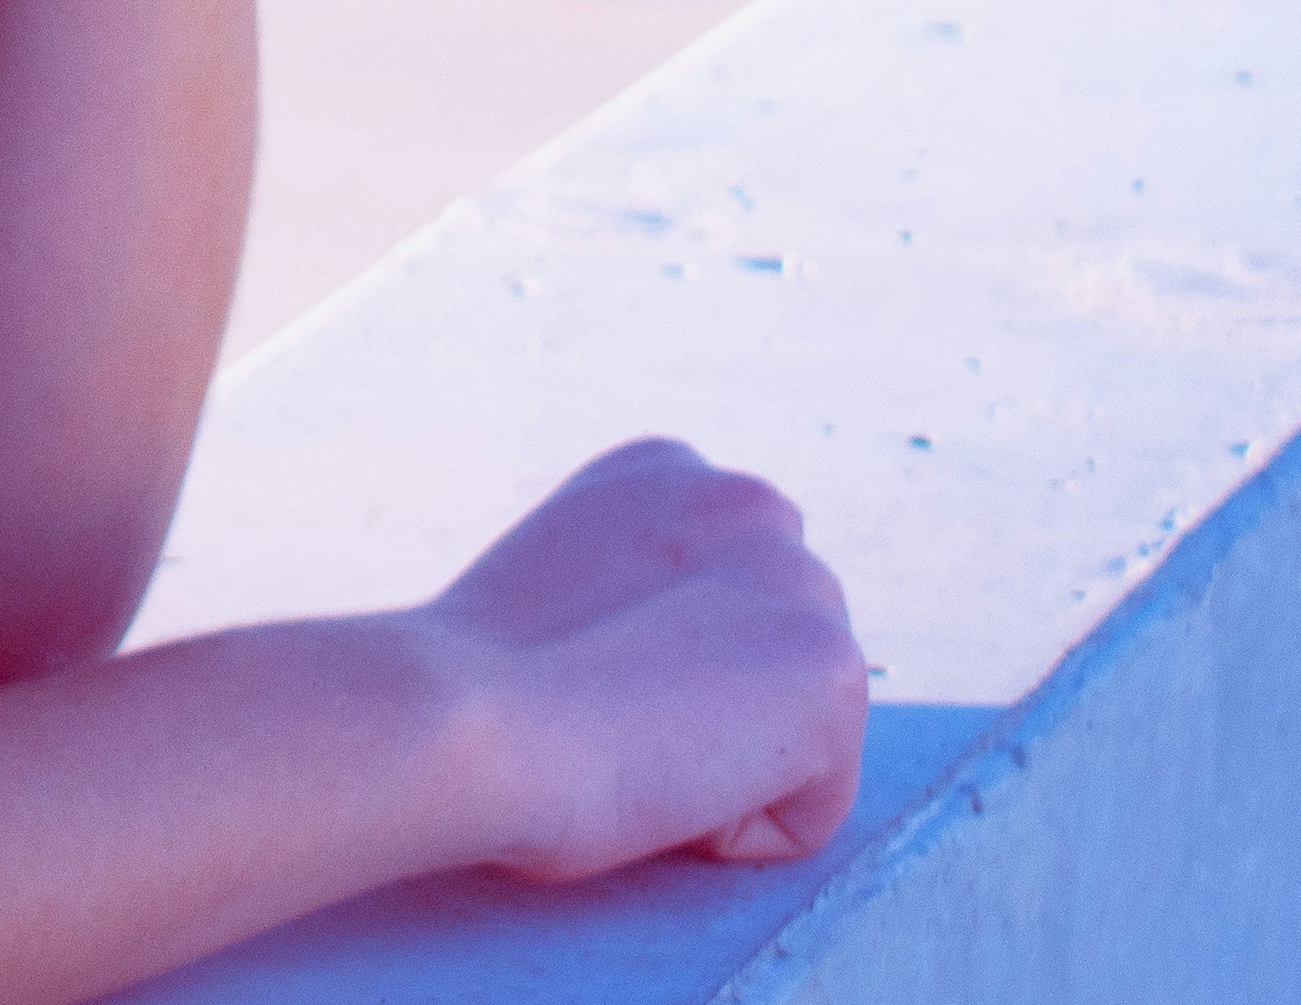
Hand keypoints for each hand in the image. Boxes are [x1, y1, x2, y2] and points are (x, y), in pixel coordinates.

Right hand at [413, 439, 870, 881]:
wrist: (464, 715)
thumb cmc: (467, 684)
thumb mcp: (558, 579)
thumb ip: (630, 586)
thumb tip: (663, 661)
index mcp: (670, 469)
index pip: (715, 604)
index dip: (645, 670)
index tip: (574, 676)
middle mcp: (750, 502)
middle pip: (766, 666)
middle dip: (703, 711)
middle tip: (602, 717)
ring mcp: (804, 583)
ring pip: (790, 737)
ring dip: (719, 767)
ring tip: (630, 744)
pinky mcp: (835, 675)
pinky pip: (809, 810)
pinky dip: (738, 830)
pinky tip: (664, 783)